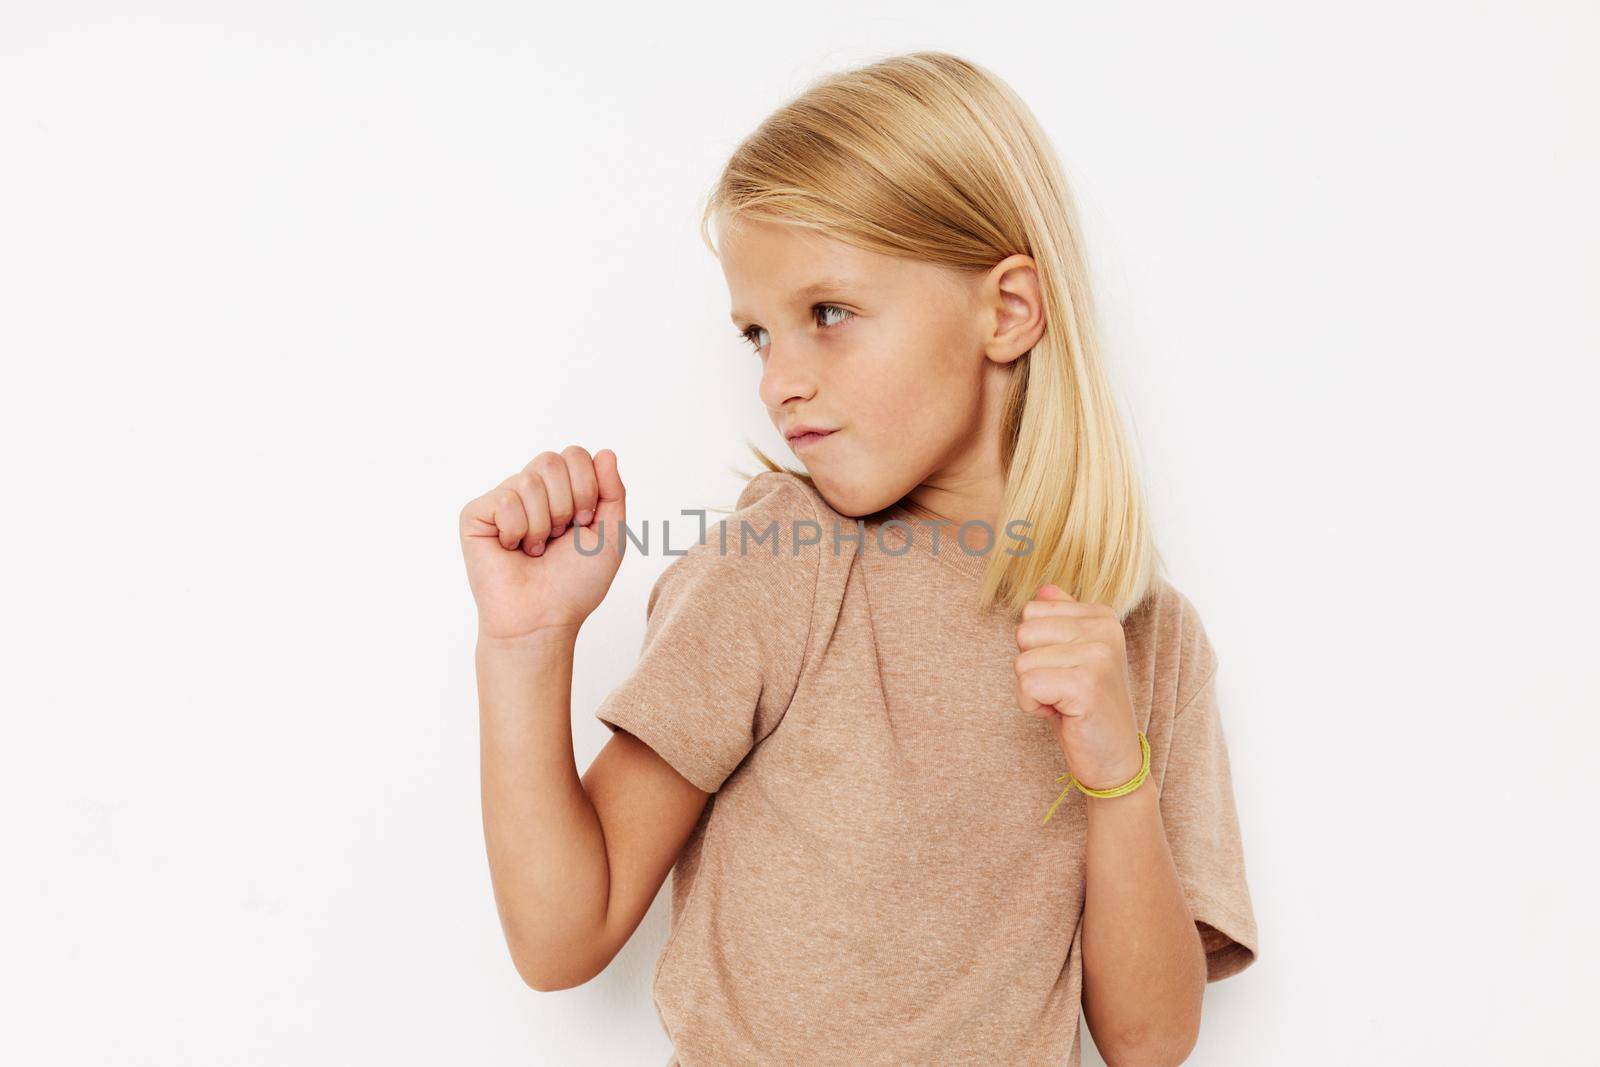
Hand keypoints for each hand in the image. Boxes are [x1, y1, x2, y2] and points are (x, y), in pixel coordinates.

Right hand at [459, 447, 626, 641]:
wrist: (543, 619)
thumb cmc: (574, 584)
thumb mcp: (609, 535)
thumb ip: (613, 492)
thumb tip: (605, 452)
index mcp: (560, 491)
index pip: (576, 455)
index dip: (587, 488)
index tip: (583, 523)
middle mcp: (529, 491)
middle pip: (552, 460)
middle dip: (567, 503)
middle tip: (558, 537)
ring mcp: (501, 501)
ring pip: (529, 480)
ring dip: (543, 524)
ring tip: (535, 549)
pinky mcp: (475, 515)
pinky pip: (505, 500)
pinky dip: (518, 531)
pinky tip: (512, 550)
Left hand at [1014, 583, 1142, 790]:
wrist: (1113, 758)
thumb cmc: (1085, 707)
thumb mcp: (1073, 657)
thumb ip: (1062, 619)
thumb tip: (1044, 588)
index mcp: (1101, 615)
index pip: (1031, 611)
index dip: (1036, 648)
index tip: (1064, 670)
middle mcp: (1105, 628)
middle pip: (1023, 632)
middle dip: (1031, 667)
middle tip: (1062, 689)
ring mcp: (1098, 654)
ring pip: (1022, 661)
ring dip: (1032, 689)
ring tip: (1063, 701)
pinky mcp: (1087, 684)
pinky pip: (1027, 685)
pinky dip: (1034, 706)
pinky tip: (1063, 715)